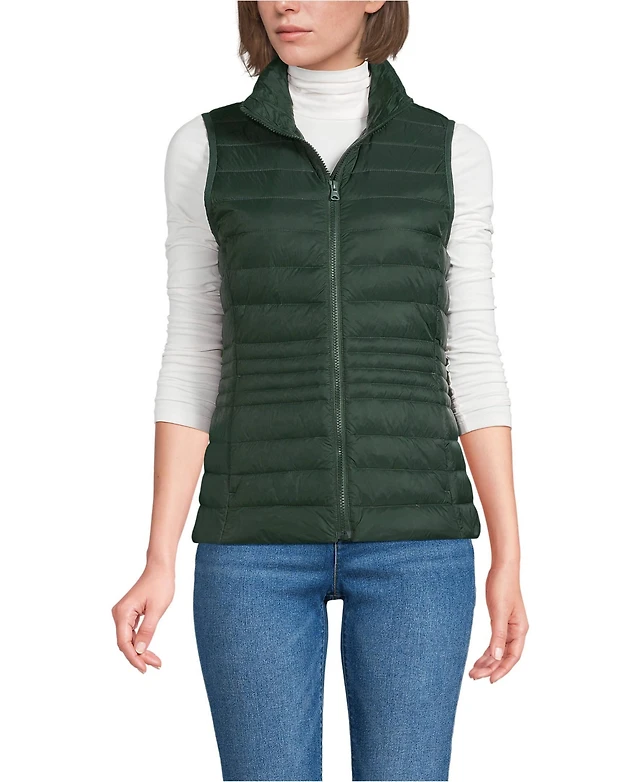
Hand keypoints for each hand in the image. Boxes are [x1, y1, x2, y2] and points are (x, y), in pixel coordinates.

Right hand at [111, 563, 174, 672]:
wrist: (160, 568)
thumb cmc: (160, 584)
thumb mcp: (157, 609)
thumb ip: (148, 630)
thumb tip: (140, 651)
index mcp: (122, 613)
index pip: (124, 643)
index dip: (134, 658)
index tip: (145, 668)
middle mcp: (118, 614)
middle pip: (125, 643)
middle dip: (139, 656)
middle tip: (156, 665)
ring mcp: (122, 614)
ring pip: (128, 639)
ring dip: (140, 651)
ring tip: (155, 661)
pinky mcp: (129, 614)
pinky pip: (132, 633)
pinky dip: (140, 642)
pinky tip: (149, 650)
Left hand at [469, 562, 528, 682]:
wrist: (502, 568)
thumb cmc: (503, 587)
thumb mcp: (499, 612)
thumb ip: (498, 635)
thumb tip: (496, 657)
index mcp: (520, 630)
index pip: (512, 657)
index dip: (502, 670)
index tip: (489, 680)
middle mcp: (516, 631)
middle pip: (504, 656)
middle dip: (490, 668)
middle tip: (474, 676)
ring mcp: (509, 626)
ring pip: (498, 650)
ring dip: (487, 661)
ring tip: (473, 671)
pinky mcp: (501, 620)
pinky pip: (495, 641)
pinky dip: (487, 650)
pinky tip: (479, 658)